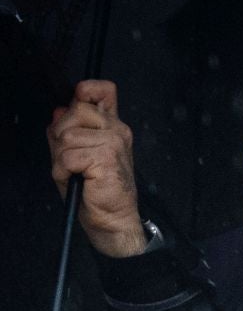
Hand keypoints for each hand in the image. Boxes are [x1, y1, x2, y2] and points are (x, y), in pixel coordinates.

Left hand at [47, 79, 145, 257]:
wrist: (113, 220)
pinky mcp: (106, 157)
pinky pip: (68, 155)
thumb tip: (57, 111)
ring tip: (74, 172)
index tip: (77, 104)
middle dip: (62, 134)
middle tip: (71, 157)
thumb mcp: (74, 155)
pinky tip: (77, 180)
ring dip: (61, 158)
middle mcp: (116, 130)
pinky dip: (64, 170)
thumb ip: (66, 131)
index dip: (85, 91)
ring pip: (67, 135)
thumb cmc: (95, 191)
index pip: (102, 90)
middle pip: (76, 109)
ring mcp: (113, 142)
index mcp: (111, 127)